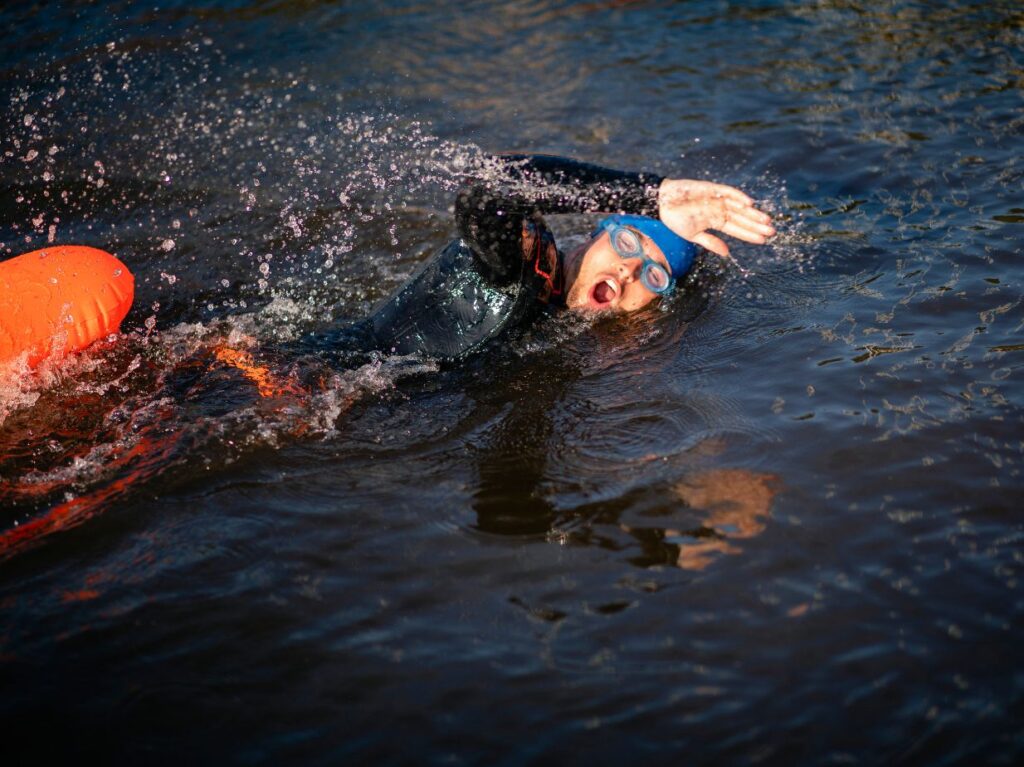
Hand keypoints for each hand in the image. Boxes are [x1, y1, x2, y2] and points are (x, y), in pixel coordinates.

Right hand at [657, 179, 774, 258]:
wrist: (661, 202)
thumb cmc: (675, 219)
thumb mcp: (692, 235)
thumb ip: (710, 242)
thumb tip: (727, 253)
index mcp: (716, 222)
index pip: (737, 229)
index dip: (750, 235)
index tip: (764, 240)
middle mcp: (720, 210)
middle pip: (742, 218)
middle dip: (757, 225)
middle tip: (772, 231)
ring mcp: (717, 199)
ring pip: (739, 206)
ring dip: (752, 213)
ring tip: (766, 220)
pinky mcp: (712, 189)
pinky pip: (728, 192)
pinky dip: (738, 196)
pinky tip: (749, 203)